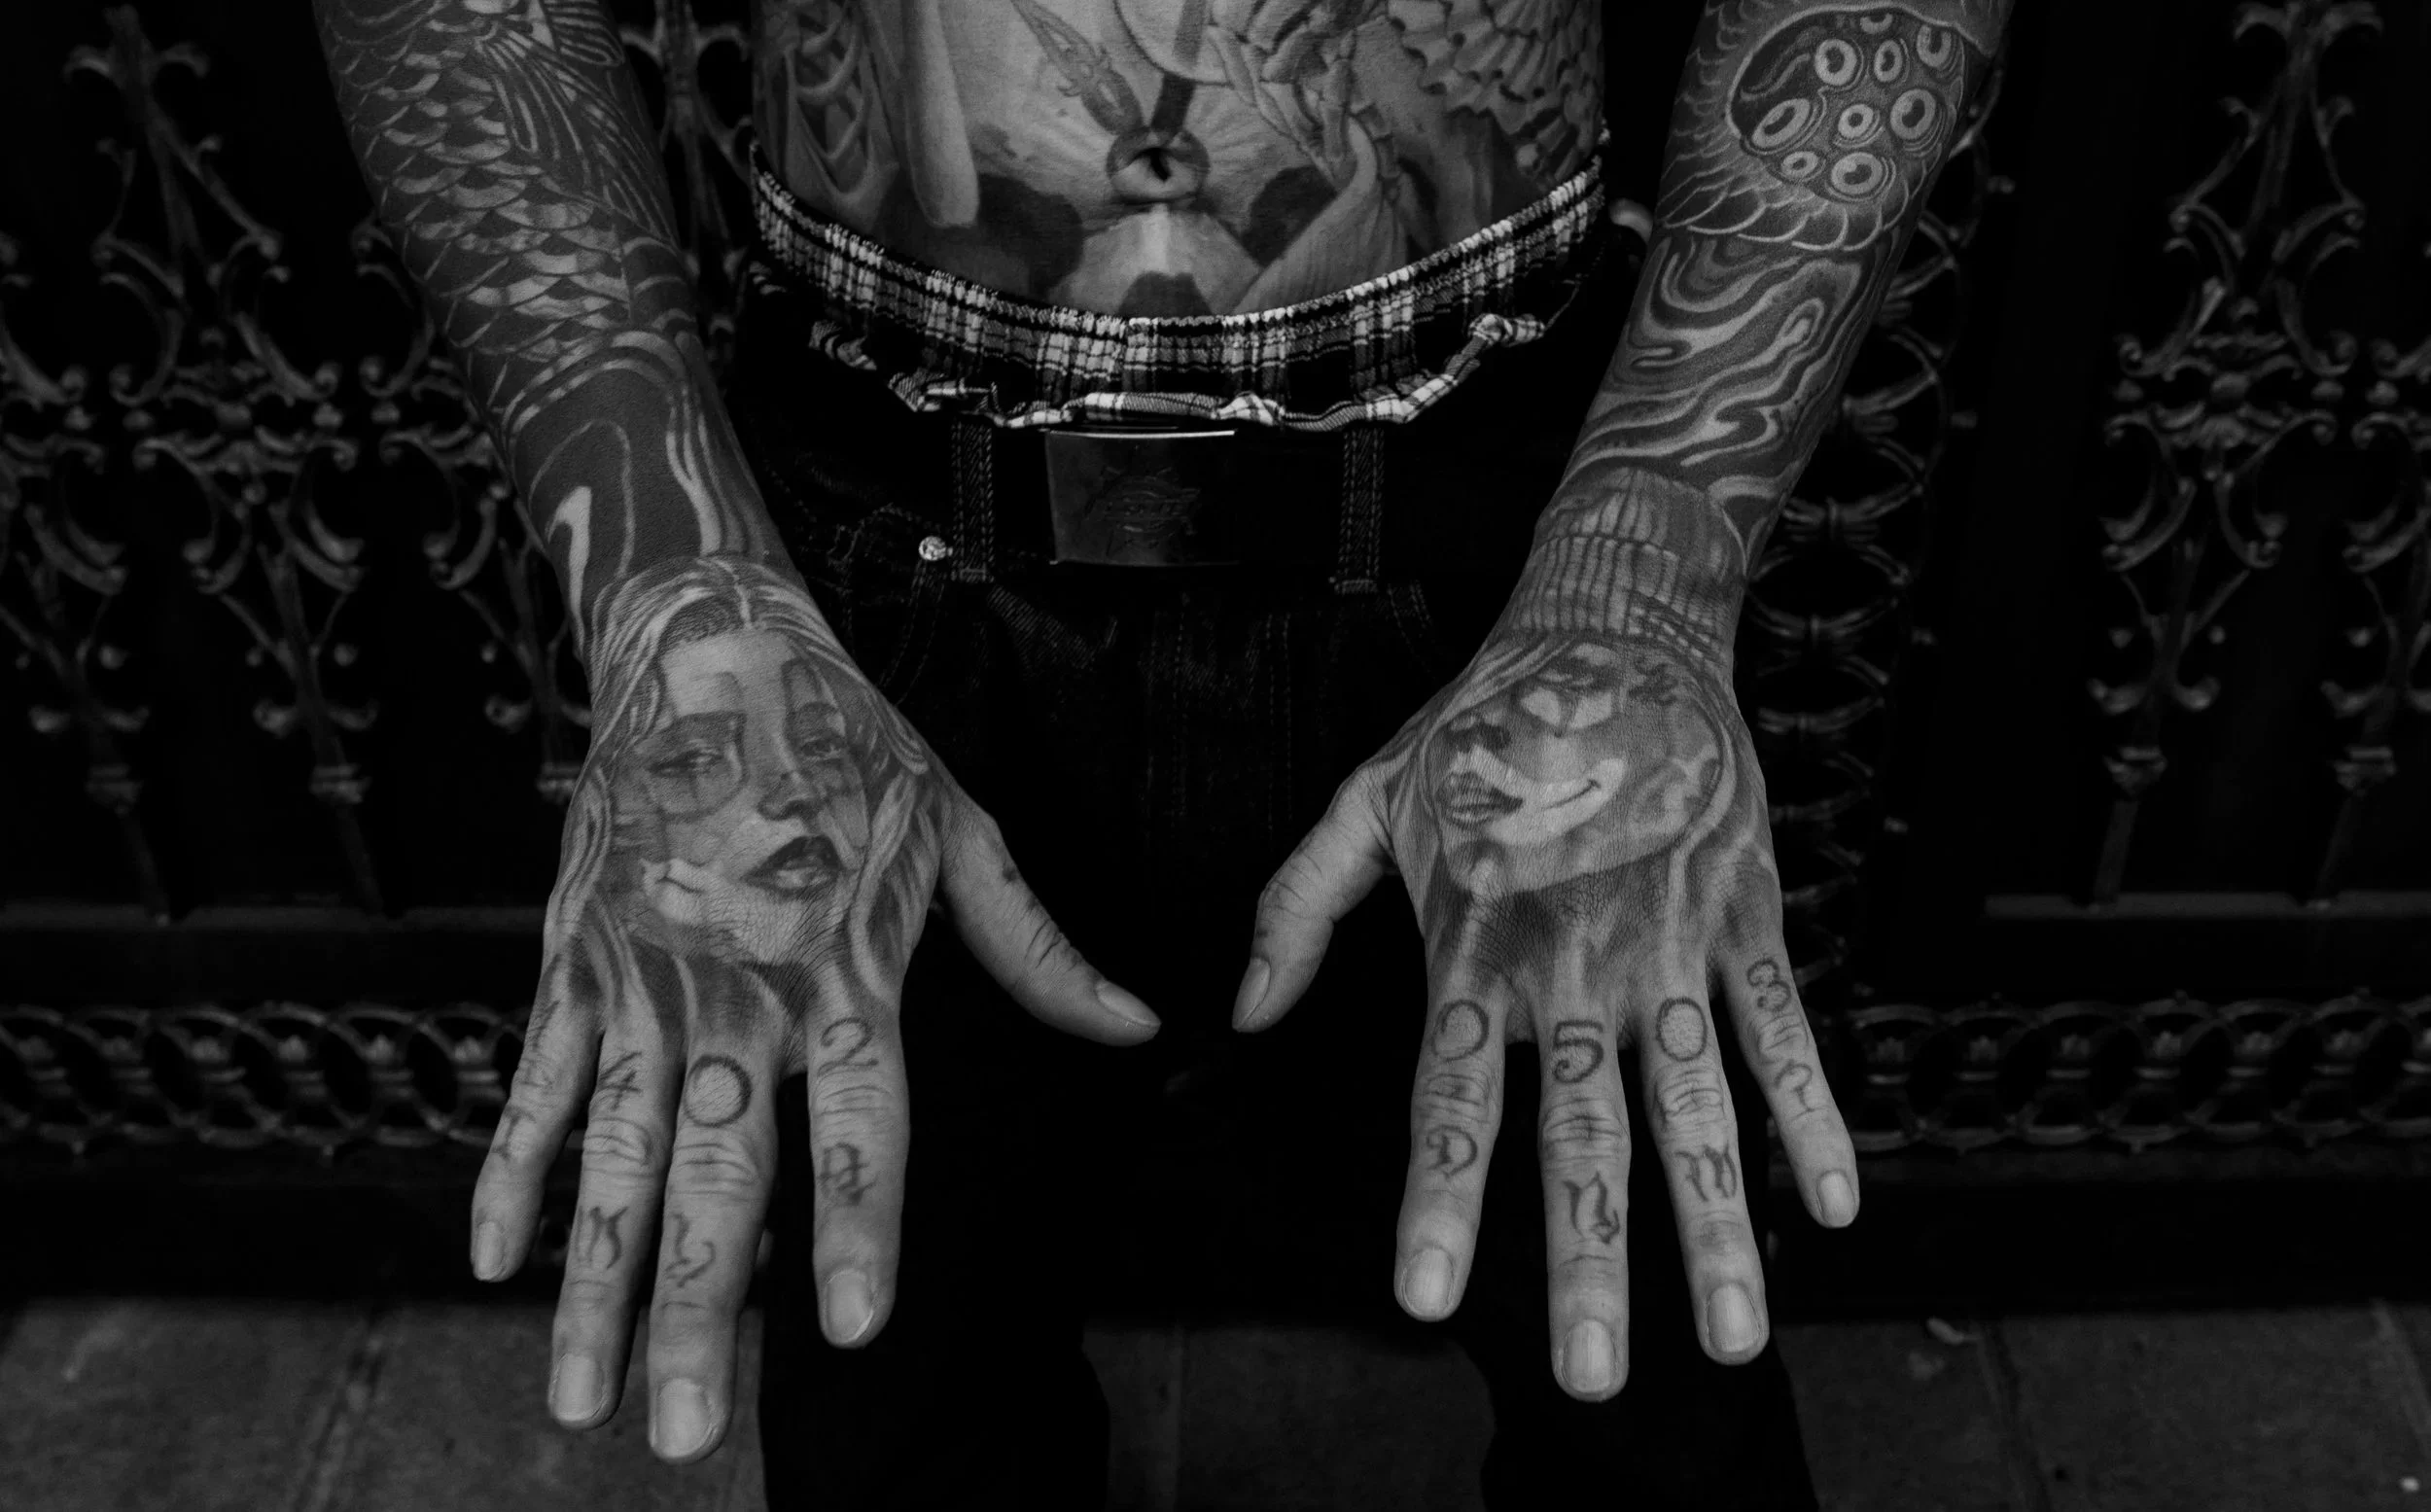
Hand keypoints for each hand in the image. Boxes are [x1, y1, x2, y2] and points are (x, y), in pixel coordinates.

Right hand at [469, 556, 1158, 1460]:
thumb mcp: (962, 831)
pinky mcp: (574, 962)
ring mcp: (642, 983)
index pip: (860, 1121)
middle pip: (717, 1175)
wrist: (705, 646)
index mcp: (845, 966)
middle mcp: (738, 990)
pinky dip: (513, 1174)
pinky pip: (537, 1086)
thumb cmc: (849, 744)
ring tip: (584, 1402)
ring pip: (615, 1159)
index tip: (853, 1331)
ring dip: (595, 1285)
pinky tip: (497, 1266)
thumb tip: (1142, 1025)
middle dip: (698, 1313)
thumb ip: (1039, 950)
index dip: (857, 1226)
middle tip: (682, 1436)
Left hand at [1236, 619, 1856, 1399]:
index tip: (1425, 1301)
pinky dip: (1811, 1113)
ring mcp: (1668, 942)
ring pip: (1695, 1104)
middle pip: (1580, 1131)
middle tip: (1593, 1376)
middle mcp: (1573, 961)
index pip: (1449, 1098)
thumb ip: (1296, 910)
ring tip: (1727, 1334)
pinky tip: (1832, 1203)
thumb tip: (1240, 1012)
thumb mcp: (1364, 802)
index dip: (1438, 1200)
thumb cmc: (1482, 726)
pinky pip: (1782, 1027)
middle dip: (1587, 1260)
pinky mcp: (1743, 913)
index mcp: (1476, 946)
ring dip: (1712, 1223)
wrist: (1614, 626)